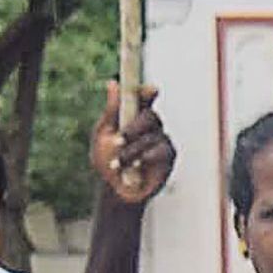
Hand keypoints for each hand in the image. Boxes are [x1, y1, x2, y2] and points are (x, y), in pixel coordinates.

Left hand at [91, 83, 173, 210]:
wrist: (115, 190)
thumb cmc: (106, 160)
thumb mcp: (103, 133)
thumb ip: (111, 110)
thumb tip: (112, 83)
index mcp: (132, 115)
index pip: (143, 98)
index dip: (148, 92)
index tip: (151, 90)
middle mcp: (149, 126)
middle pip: (151, 116)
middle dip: (134, 127)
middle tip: (120, 139)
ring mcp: (161, 140)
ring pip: (153, 137)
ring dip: (133, 150)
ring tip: (118, 163)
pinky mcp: (168, 156)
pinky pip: (162, 151)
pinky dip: (147, 157)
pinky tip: (136, 166)